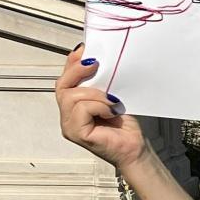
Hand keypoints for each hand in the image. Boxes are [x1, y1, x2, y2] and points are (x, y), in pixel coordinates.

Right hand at [54, 47, 146, 169]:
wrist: (136, 148)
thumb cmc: (125, 126)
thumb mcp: (110, 95)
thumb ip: (98, 81)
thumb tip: (93, 58)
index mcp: (72, 105)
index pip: (64, 79)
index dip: (72, 64)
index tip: (85, 50)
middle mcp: (67, 115)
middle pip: (62, 85)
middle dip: (78, 71)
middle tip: (96, 64)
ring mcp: (69, 125)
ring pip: (72, 96)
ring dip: (96, 94)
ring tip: (112, 102)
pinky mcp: (75, 133)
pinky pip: (82, 108)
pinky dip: (99, 106)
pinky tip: (112, 111)